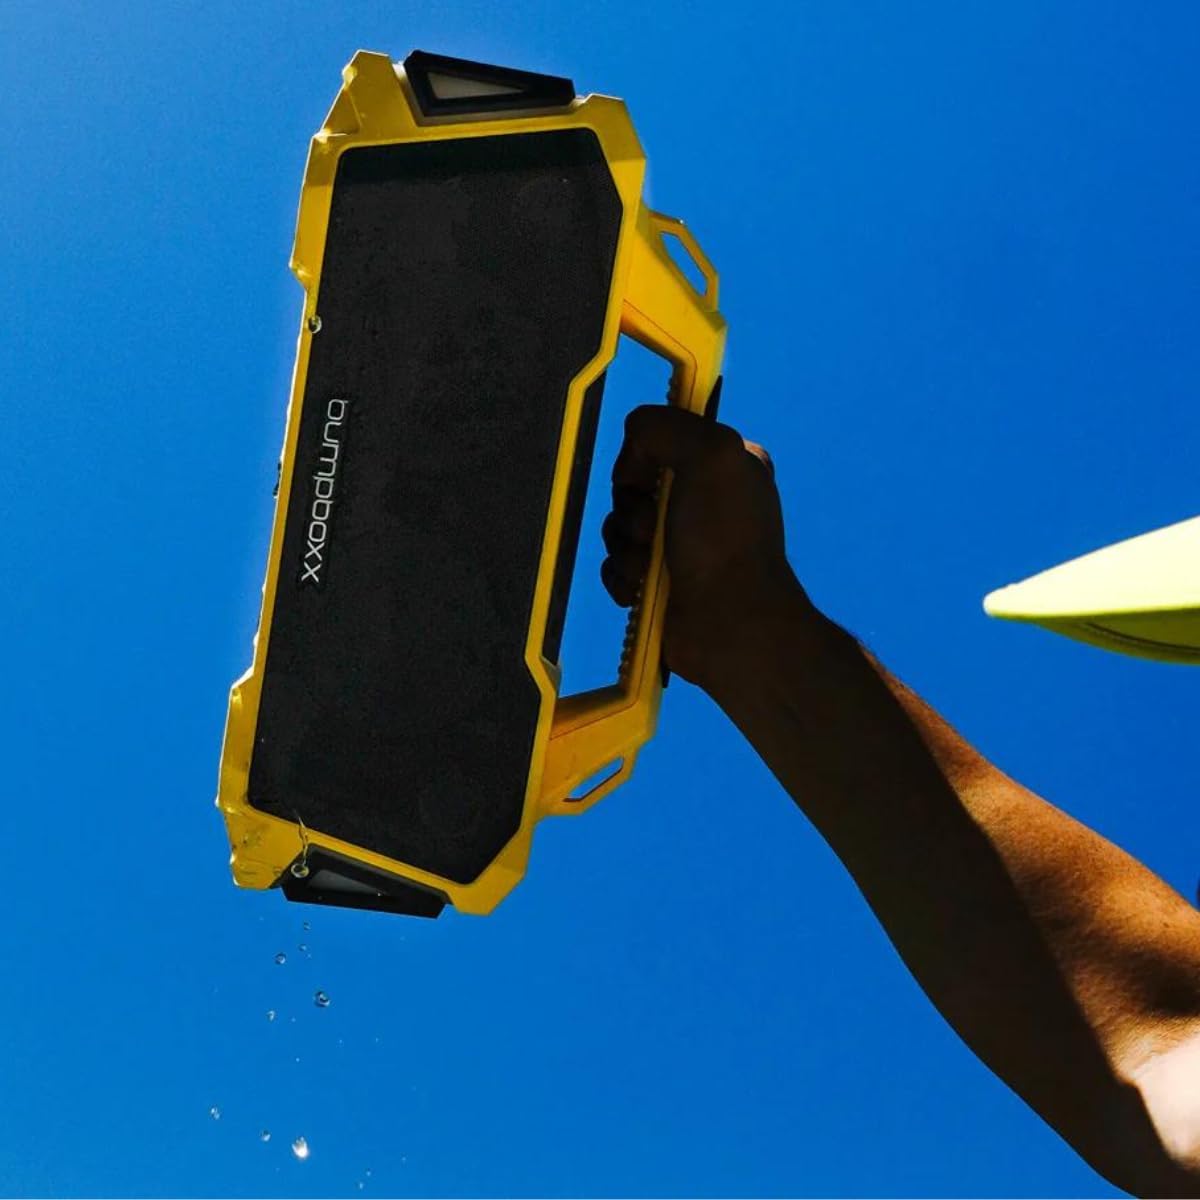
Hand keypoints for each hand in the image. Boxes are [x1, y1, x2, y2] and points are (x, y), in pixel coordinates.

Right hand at [601, 402, 816, 686]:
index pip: (662, 439)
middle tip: (651, 530)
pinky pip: (616, 566)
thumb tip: (633, 447)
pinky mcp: (658, 583)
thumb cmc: (724, 537)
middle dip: (631, 507)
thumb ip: (663, 426)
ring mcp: (681, 545)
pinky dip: (621, 577)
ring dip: (625, 547)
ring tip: (649, 569)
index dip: (644, 455)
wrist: (729, 623)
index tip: (648, 475)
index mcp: (726, 464)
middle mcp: (705, 500)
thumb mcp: (710, 452)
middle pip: (633, 485)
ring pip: (619, 527)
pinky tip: (640, 590)